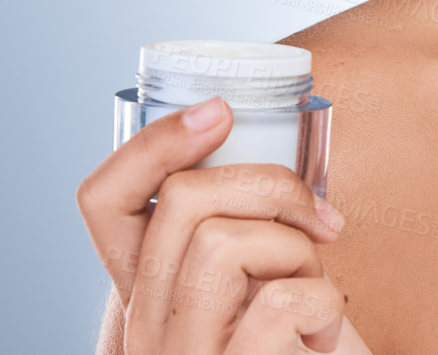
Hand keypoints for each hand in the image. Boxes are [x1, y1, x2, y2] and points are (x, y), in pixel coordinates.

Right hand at [76, 97, 371, 352]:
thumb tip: (267, 151)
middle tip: (318, 226)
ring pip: (223, 242)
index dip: (153, 144)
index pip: (104, 203)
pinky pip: (278, 303)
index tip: (220, 111)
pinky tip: (327, 334)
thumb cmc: (302, 342)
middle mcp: (145, 329)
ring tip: (315, 287)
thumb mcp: (258, 279)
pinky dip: (324, 302)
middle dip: (270, 188)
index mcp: (148, 293)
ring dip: (296, 248)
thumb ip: (239, 233)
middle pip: (182, 203)